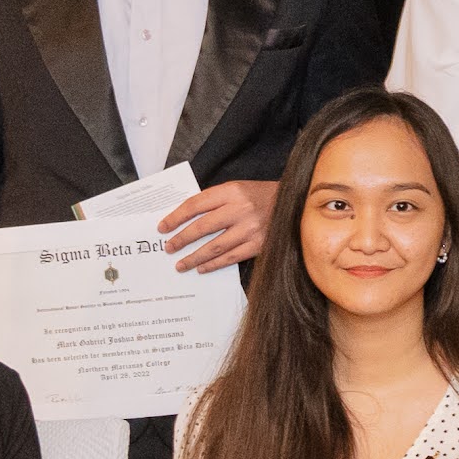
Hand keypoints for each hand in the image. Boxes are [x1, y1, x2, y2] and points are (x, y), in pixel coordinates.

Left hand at [157, 178, 278, 271]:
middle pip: (202, 227)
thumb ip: (216, 201)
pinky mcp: (259, 245)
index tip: (163, 227)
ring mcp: (251, 229)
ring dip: (195, 257)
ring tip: (181, 264)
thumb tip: (186, 219)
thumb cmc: (262, 197)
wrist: (296, 205)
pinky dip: (214, 264)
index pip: (196, 204)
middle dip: (182, 239)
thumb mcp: (238, 189)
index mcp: (232, 191)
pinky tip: (202, 269)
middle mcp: (241, 209)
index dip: (177, 217)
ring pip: (215, 246)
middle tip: (168, 248)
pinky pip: (231, 257)